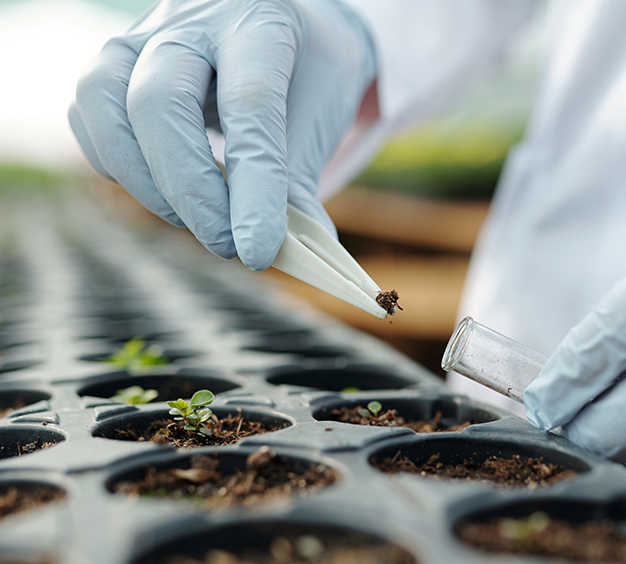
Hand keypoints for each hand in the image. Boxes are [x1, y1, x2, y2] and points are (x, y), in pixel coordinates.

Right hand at [69, 0, 375, 268]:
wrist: (278, 29)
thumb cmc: (303, 76)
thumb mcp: (318, 119)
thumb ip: (298, 184)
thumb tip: (298, 259)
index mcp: (260, 22)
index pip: (249, 105)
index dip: (253, 188)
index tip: (258, 252)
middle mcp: (193, 17)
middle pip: (158, 101)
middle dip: (190, 192)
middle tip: (227, 245)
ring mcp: (143, 35)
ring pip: (104, 101)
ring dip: (145, 182)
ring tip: (196, 223)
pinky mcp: (114, 61)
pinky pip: (89, 113)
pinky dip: (117, 165)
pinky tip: (161, 193)